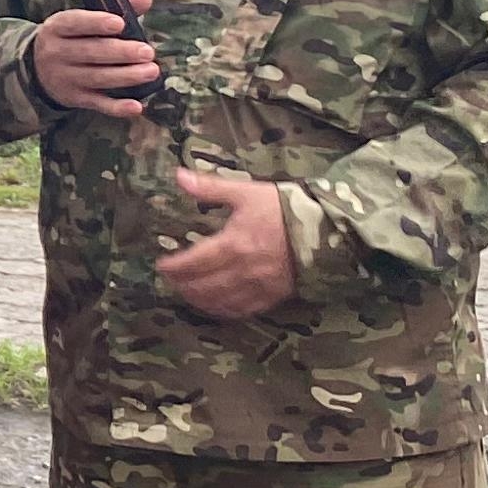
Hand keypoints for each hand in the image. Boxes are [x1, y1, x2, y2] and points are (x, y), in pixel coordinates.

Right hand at [29, 2, 161, 119]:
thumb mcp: (80, 20)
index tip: (120, 23)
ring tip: (151, 71)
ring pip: (97, 78)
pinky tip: (136, 106)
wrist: (36, 68)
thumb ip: (113, 8)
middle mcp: (57, 53)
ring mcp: (65, 78)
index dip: (97, 23)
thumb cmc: (70, 38)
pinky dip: (117, 107)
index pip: (75, 23)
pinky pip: (97, 103)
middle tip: (147, 52)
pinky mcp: (74, 98)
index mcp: (57, 27)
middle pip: (90, 52)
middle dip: (121, 52)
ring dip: (126, 76)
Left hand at [159, 170, 294, 320]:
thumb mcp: (246, 192)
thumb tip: (178, 176)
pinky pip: (242, 310)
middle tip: (170, 280)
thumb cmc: (284, 209)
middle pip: (202, 286)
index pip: (193, 262)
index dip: (173, 267)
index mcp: (233, 244)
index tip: (161, 266)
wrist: (327, 230)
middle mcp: (242, 270)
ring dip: (198, 300)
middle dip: (182, 285)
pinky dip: (223, 311)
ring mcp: (258, 287)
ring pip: (219, 302)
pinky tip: (214, 306)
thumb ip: (210, 188)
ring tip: (186, 293)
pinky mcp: (273, 297)